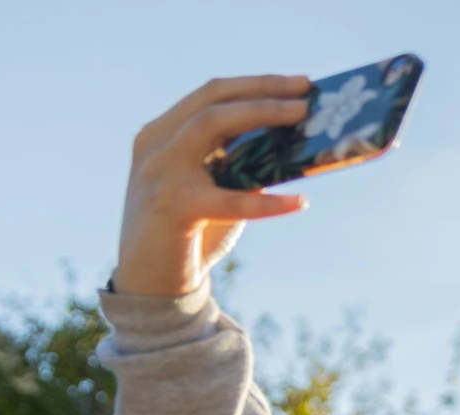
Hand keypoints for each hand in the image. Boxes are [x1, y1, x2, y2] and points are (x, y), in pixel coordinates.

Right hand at [114, 75, 312, 297]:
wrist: (152, 286)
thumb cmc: (191, 236)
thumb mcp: (218, 190)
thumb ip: (243, 164)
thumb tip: (297, 144)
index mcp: (163, 134)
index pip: (211, 94)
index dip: (256, 83)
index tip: (297, 83)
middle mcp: (156, 144)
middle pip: (212, 98)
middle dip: (264, 89)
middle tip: (307, 92)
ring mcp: (160, 171)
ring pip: (212, 124)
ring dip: (262, 114)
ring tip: (303, 117)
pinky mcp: (172, 206)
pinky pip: (228, 199)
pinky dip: (267, 202)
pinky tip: (299, 202)